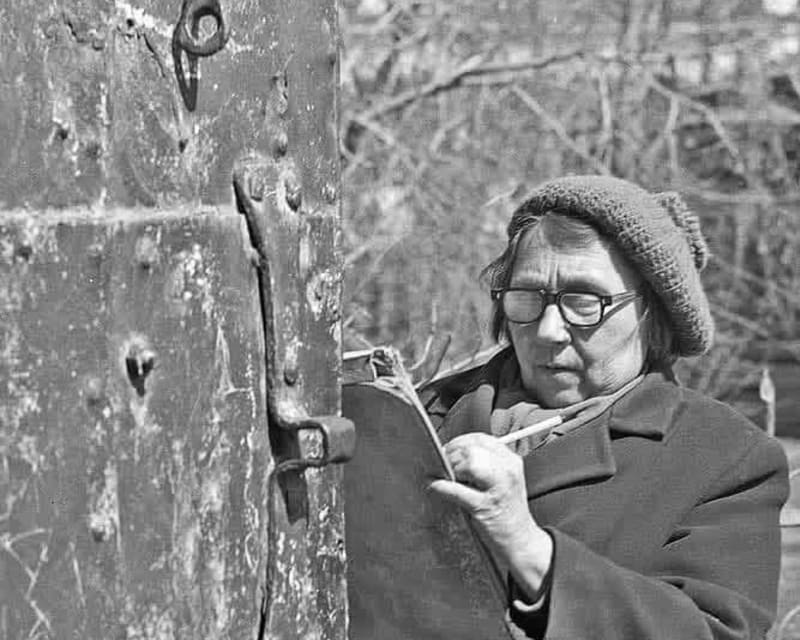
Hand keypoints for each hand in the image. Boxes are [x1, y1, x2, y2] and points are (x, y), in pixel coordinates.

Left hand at [429, 432, 552, 596]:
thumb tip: (451, 453)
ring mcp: (498, 489)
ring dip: (452, 468)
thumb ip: (483, 463)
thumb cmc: (506, 511)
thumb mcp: (502, 480)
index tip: (449, 450)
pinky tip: (435, 487)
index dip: (459, 442)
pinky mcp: (485, 507)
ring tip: (448, 478)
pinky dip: (442, 487)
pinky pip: (458, 491)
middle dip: (452, 455)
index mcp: (511, 461)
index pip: (479, 438)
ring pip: (470, 463)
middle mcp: (507, 471)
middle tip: (444, 465)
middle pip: (472, 448)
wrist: (520, 541)